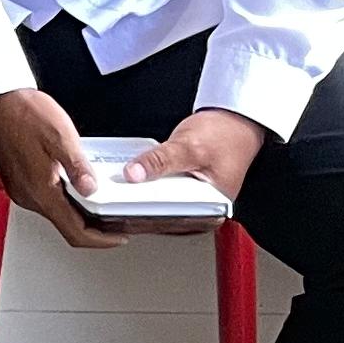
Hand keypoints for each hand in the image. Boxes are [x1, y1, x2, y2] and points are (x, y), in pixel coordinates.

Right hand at [0, 86, 120, 249]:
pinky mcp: (19, 182)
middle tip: (117, 221)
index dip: (101, 240)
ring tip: (102, 203)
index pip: (75, 232)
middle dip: (95, 228)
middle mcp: (28, 196)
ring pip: (57, 213)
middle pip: (67, 226)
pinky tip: (78, 187)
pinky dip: (67, 201)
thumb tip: (92, 190)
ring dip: (81, 213)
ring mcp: (21, 190)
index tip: (119, 237)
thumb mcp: (61, 137)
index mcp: (41, 191)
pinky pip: (47, 200)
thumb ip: (78, 168)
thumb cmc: (24, 113)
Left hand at [112, 107, 268, 233]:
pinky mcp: (183, 192)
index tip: (117, 211)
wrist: (236, 121)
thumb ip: (160, 161)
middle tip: (107, 204)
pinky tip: (125, 186)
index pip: (171, 221)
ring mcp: (192, 203)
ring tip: (110, 196)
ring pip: (158, 209)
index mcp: (212, 210)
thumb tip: (134, 174)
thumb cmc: (225, 135)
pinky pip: (159, 196)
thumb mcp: (189, 146)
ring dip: (136, 203)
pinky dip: (143, 192)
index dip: (142, 216)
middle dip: (134, 211)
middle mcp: (203, 212)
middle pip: (162, 217)